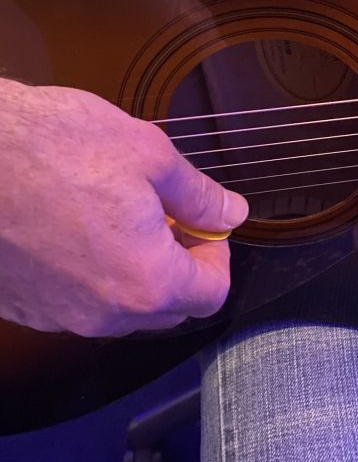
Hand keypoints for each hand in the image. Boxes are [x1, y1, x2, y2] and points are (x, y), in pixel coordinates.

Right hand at [0, 80, 249, 336]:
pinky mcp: (24, 306)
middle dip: (178, 262)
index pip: (212, 293)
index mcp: (147, 281)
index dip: (217, 253)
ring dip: (133, 266)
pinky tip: (75, 223)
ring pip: (121, 305)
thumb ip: (198, 194)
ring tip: (116, 210)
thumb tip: (230, 212)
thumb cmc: (51, 146)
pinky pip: (76, 301)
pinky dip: (90, 271)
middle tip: (164, 211)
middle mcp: (104, 314)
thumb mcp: (148, 153)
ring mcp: (58, 315)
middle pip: (168, 306)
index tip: (204, 220)